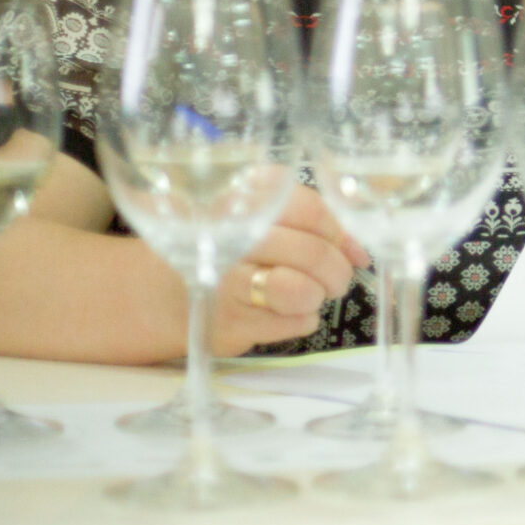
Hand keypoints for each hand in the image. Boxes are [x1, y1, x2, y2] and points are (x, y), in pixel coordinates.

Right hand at [207, 186, 367, 356]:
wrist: (165, 293)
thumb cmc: (229, 254)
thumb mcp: (263, 226)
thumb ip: (313, 229)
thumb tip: (360, 253)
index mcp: (243, 201)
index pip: (310, 209)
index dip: (337, 232)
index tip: (346, 247)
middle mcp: (231, 237)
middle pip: (312, 252)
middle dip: (336, 272)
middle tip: (335, 280)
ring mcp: (226, 282)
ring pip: (301, 290)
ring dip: (318, 296)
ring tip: (310, 295)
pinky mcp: (228, 322)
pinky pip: (292, 323)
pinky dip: (302, 319)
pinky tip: (284, 312)